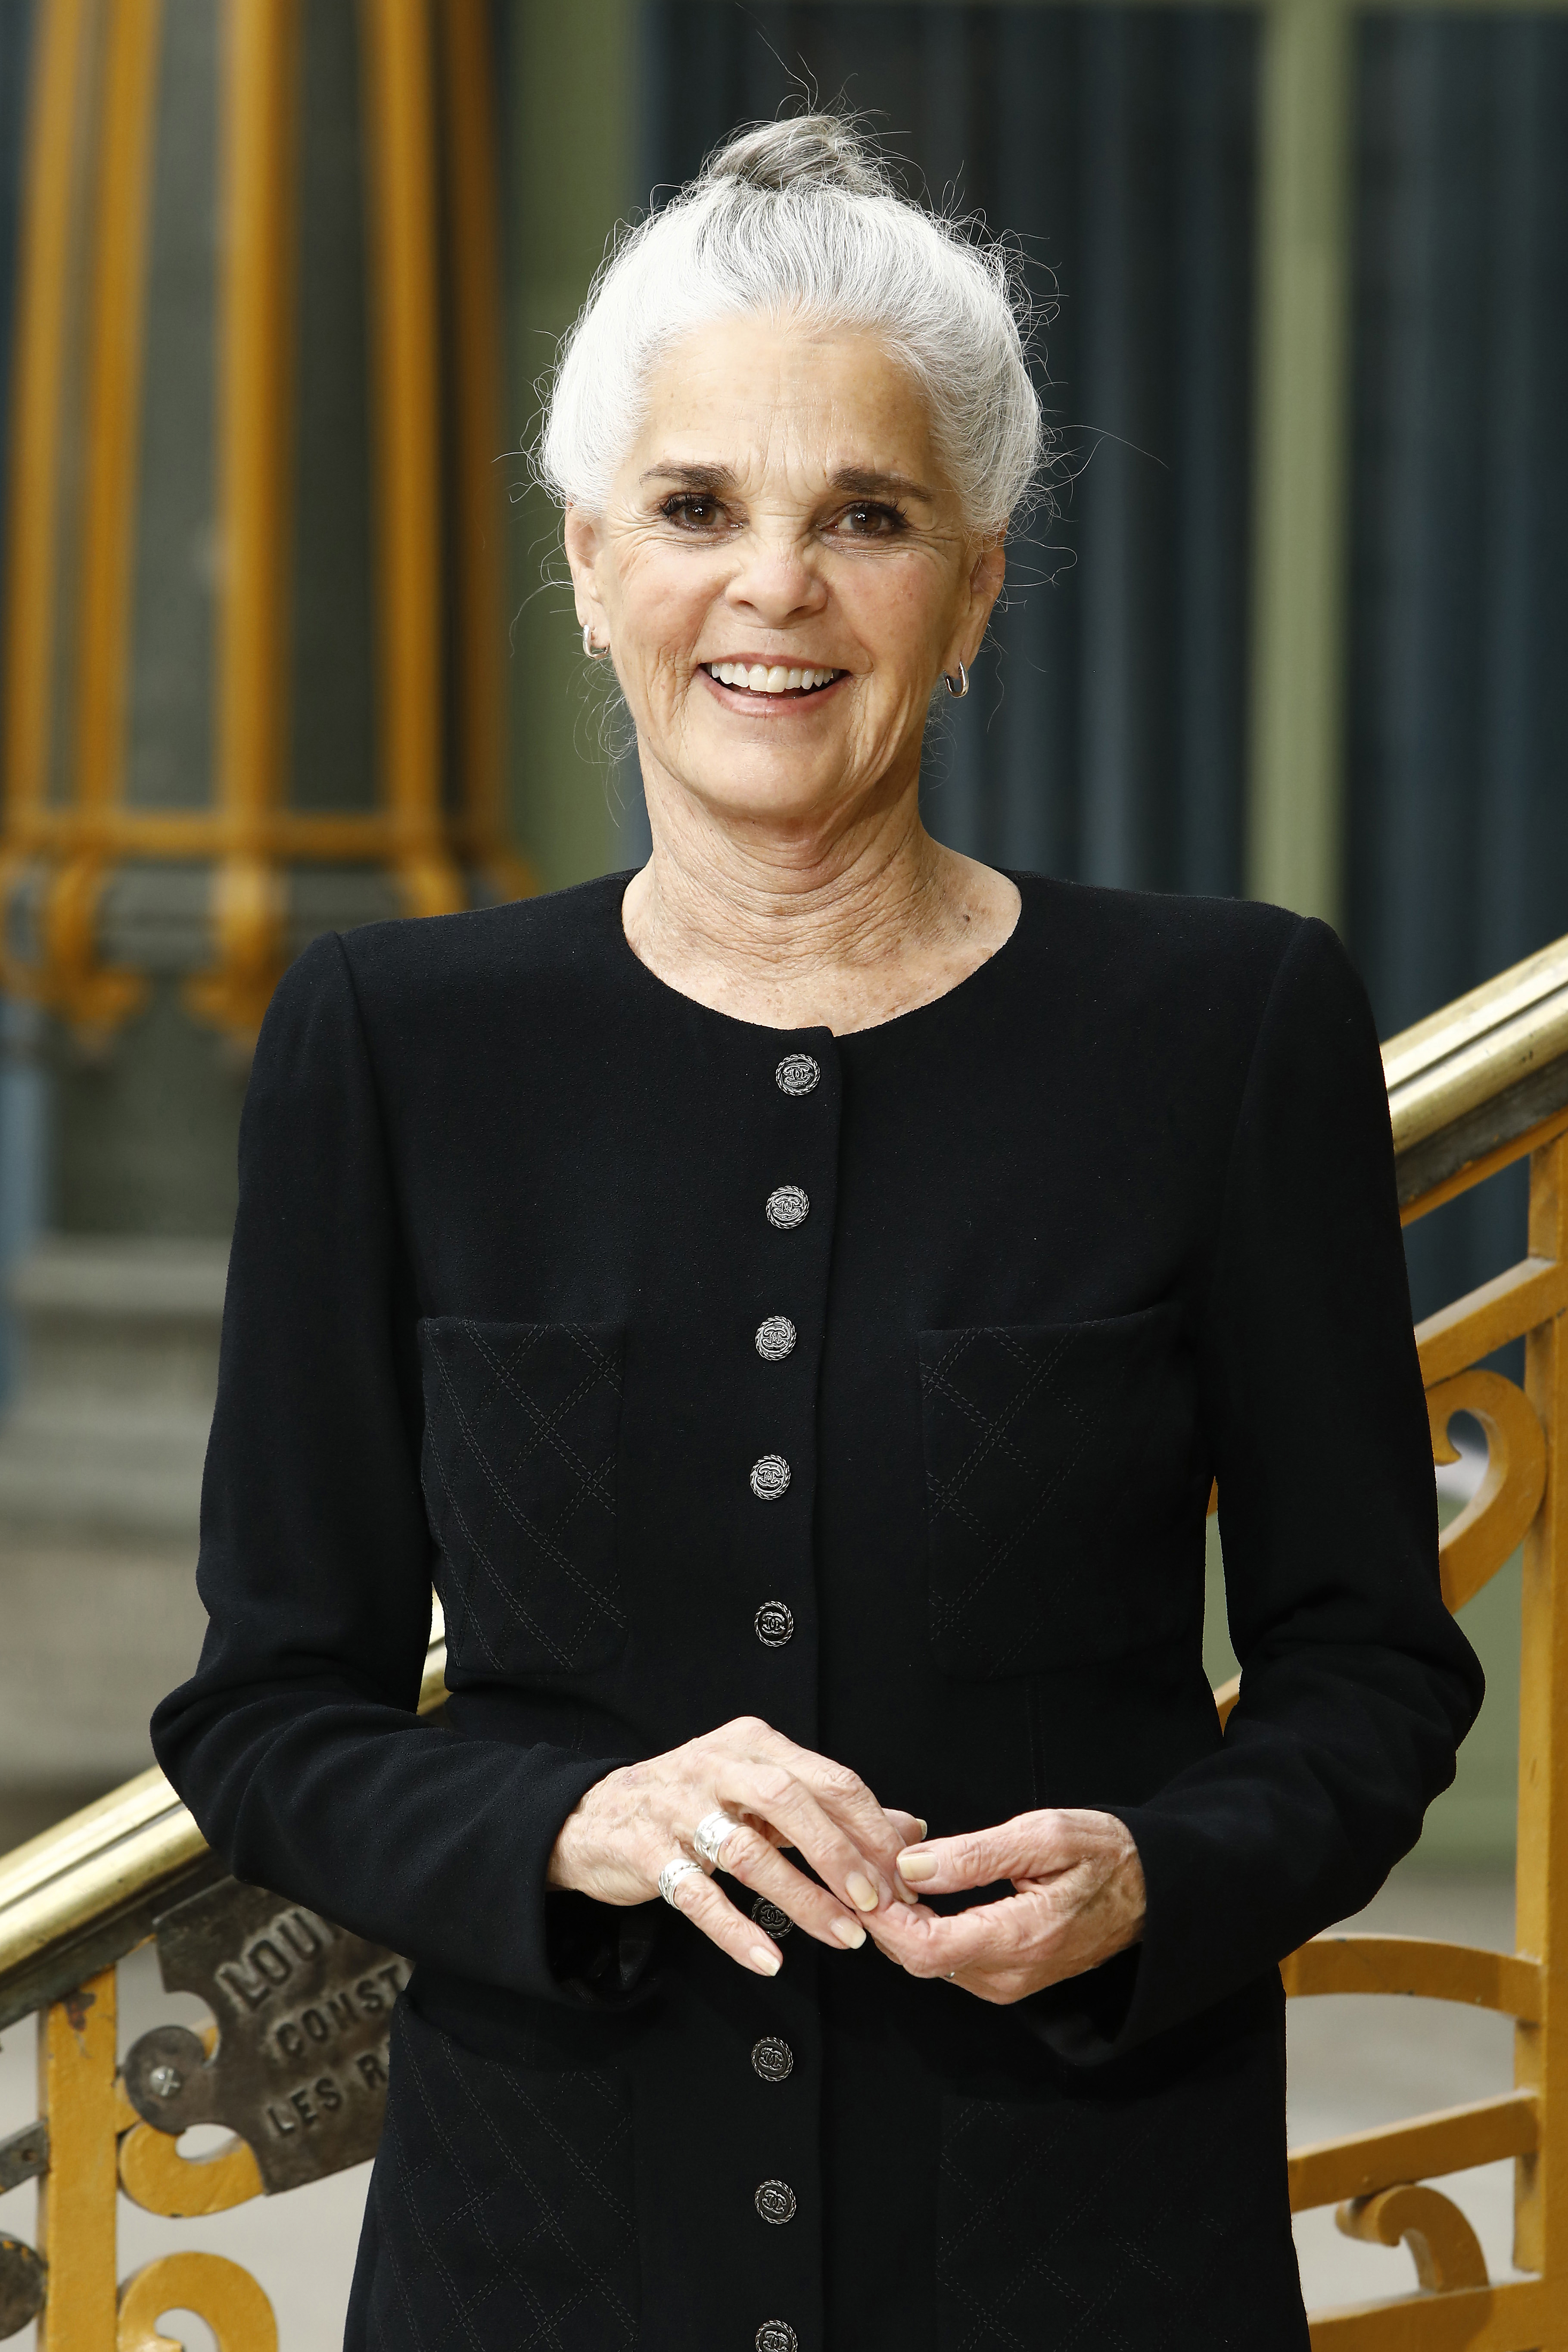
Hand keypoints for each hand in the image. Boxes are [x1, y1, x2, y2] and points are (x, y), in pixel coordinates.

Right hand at [548, 1714, 923, 1977]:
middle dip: (839, 1854)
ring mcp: (677, 1807)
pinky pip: (696, 1895)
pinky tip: (768, 1960)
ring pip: (747, 1852)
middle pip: (789, 1802)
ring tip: (842, 1936)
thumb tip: (910, 1828)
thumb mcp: (762, 1792)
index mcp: (754, 1744)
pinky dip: (735, 1930)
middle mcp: (716, 1766)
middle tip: (876, 1901)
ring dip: (801, 1899)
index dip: (871, 1827)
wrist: (595, 1817)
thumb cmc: (695, 1802)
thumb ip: (832, 1809)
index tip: (903, 1873)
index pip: (827, 1778)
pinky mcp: (646, 1851)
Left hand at [866, 1808, 1145, 2004]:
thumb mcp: (1046, 1835)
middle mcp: (1010, 1974)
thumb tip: (913, 1867)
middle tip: (874, 1859)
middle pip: (919, 1960)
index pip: (927, 1949)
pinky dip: (923, 1927)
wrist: (1152, 1892)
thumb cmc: (1107, 1856)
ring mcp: (1008, 1982)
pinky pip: (948, 1959)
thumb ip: (976, 1854)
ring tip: (894, 1867)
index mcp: (1022, 1938)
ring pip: (929, 1962)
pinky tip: (920, 1890)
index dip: (885, 1917)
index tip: (866, 1876)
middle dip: (885, 1912)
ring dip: (901, 1919)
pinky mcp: (1007, 1977)